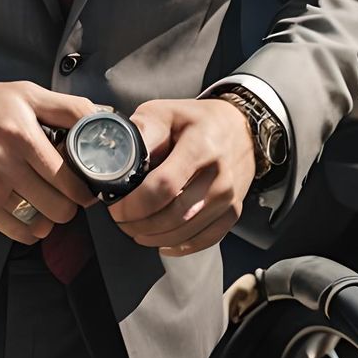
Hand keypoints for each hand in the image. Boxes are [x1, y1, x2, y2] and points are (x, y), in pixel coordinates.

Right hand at [0, 81, 100, 244]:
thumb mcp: (24, 93)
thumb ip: (66, 108)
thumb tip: (103, 118)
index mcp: (22, 133)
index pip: (71, 175)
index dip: (86, 185)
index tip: (88, 184)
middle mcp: (5, 162)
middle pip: (61, 205)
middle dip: (71, 203)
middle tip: (67, 193)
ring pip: (42, 223)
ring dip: (50, 216)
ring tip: (47, 201)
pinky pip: (18, 233)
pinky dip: (30, 228)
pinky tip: (29, 212)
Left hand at [108, 98, 256, 256]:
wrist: (240, 127)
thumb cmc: (194, 120)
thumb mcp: (163, 112)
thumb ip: (141, 133)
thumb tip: (117, 159)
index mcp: (199, 146)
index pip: (164, 185)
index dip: (135, 203)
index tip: (116, 207)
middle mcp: (219, 175)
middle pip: (174, 214)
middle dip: (140, 224)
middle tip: (121, 221)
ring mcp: (229, 196)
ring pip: (186, 231)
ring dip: (155, 237)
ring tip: (135, 230)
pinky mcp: (233, 211)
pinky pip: (204, 239)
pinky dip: (180, 246)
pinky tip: (162, 242)